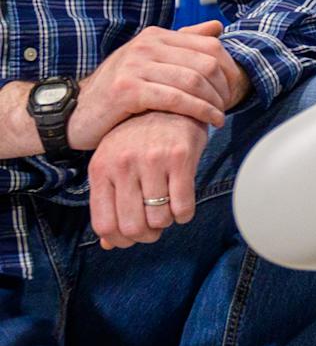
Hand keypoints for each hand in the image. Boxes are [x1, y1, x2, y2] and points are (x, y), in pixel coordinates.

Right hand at [67, 22, 243, 149]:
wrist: (76, 112)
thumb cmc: (119, 90)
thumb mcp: (150, 62)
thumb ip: (182, 44)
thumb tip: (217, 27)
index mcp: (155, 36)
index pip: (210, 46)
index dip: (230, 70)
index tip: (235, 90)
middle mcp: (146, 45)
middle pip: (206, 64)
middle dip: (225, 88)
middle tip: (229, 107)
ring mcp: (135, 65)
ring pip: (194, 81)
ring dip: (214, 102)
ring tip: (220, 117)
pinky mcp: (128, 89)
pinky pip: (176, 99)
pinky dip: (199, 111)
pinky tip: (209, 122)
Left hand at [86, 110, 208, 248]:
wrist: (167, 102)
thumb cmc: (138, 138)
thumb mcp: (114, 164)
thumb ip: (109, 201)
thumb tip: (109, 243)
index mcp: (101, 169)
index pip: (104, 224)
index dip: (121, 240)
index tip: (133, 238)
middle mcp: (123, 165)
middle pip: (133, 227)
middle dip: (147, 236)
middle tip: (155, 229)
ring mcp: (151, 160)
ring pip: (160, 219)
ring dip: (167, 223)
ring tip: (169, 212)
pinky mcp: (180, 157)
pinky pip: (183, 206)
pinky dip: (184, 215)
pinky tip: (183, 207)